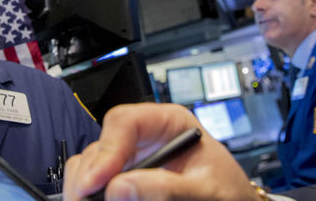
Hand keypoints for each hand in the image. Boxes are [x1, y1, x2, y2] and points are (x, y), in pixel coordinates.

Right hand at [64, 103, 260, 200]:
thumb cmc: (230, 193)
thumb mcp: (208, 191)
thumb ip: (169, 189)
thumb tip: (121, 187)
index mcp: (169, 123)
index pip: (125, 122)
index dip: (107, 150)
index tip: (97, 183)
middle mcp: (144, 138)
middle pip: (102, 144)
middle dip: (91, 174)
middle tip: (85, 200)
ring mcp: (131, 159)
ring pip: (91, 164)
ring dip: (86, 185)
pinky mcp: (123, 180)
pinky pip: (94, 181)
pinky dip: (90, 192)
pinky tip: (97, 200)